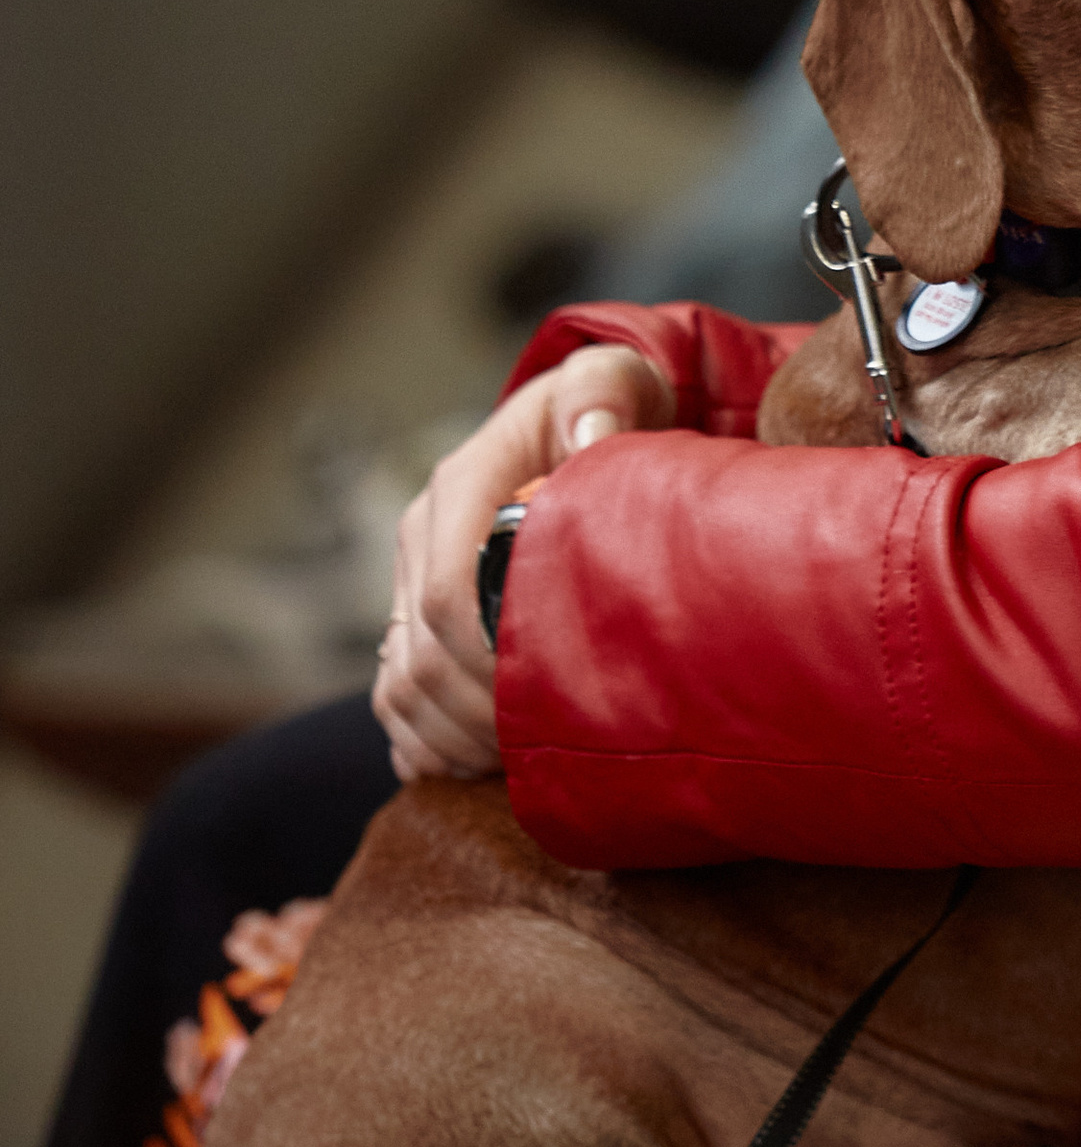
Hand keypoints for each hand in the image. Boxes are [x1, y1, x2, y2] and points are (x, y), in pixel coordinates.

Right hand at [372, 344, 673, 786]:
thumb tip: (587, 439)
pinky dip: (430, 747)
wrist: (587, 427)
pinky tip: (480, 767)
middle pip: (422, 656)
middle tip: (549, 746)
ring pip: (401, 689)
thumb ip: (604, 392)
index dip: (486, 657)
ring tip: (521, 763)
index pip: (446, 594)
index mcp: (461, 485)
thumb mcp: (617, 379)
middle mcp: (422, 538)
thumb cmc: (610, 407)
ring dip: (454, 739)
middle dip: (478, 713)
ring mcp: (411, 583)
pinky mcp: (417, 622)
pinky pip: (397, 702)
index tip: (549, 694)